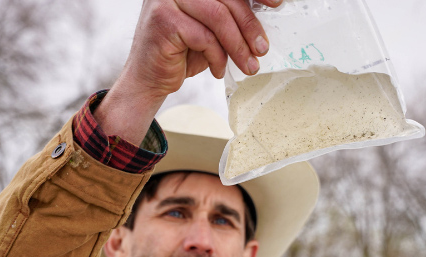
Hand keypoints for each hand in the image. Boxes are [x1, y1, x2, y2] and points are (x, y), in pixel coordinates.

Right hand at [96, 0, 281, 144]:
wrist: (149, 79)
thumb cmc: (182, 53)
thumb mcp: (212, 31)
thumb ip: (230, 17)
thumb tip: (266, 11)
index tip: (276, 3)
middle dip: (249, 26)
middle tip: (261, 49)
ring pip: (218, 17)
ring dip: (238, 46)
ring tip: (248, 65)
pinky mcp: (164, 19)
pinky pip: (205, 37)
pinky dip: (217, 57)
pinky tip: (218, 70)